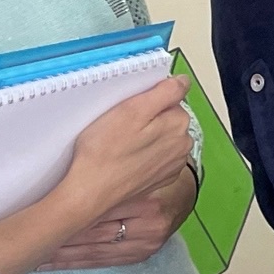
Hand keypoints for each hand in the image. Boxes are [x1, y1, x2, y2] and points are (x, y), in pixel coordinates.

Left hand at [39, 169, 194, 270]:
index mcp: (145, 200)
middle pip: (93, 233)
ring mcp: (147, 243)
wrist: (181, 190)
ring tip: (30, 255)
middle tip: (23, 241)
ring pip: (94, 252)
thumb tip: (65, 174)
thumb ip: (108, 170)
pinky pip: (102, 262)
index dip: (63, 216)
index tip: (33, 219)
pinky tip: (50, 263)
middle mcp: (148, 226)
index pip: (96, 212)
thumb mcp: (132, 162)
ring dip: (60, 255)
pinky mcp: (141, 255)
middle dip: (57, 238)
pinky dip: (74, 263)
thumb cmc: (149, 170)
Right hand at [60, 77, 194, 221]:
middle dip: (147, 119)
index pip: (170, 99)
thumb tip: (183, 81)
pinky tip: (125, 158)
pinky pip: (155, 157)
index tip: (129, 109)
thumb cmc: (104, 152)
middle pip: (167, 119)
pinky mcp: (160, 178)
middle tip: (121, 126)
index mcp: (179, 125)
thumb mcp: (132, 109)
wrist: (90, 192)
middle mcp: (182, 146)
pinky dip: (143, 155)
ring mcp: (172, 165)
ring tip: (121, 144)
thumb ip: (165, 93)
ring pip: (161, 138)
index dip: (147, 100)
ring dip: (145, 137)